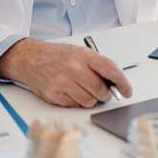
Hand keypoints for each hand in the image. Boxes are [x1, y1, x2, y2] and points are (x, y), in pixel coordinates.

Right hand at [0, 38, 132, 107]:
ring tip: (84, 89)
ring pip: (89, 102)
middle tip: (103, 92)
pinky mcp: (54, 96)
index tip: (127, 90)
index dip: (122, 83)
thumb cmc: (57, 55)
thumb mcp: (80, 52)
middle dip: (105, 94)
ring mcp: (63, 83)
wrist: (30, 59)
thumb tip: (116, 83)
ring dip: (91, 99)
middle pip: (101, 91)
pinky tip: (72, 92)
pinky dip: (78, 102)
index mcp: (83, 55)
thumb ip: (98, 65)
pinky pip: (76, 106)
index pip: (110, 70)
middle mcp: (73, 69)